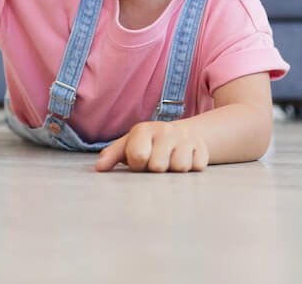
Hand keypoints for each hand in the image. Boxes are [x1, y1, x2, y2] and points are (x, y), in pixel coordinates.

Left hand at [95, 121, 209, 172]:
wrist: (180, 133)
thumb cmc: (148, 144)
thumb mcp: (128, 145)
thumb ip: (113, 156)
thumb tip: (99, 168)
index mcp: (144, 130)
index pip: (138, 156)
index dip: (138, 166)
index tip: (140, 161)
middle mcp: (166, 131)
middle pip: (158, 166)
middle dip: (156, 169)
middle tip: (157, 161)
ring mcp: (186, 138)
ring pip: (180, 168)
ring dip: (174, 171)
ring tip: (170, 161)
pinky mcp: (202, 148)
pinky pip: (197, 167)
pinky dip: (191, 168)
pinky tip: (185, 159)